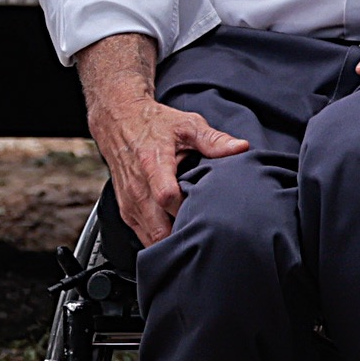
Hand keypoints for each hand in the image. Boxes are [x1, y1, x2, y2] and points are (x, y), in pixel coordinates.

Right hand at [90, 91, 244, 246]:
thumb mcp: (187, 124)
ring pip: (150, 237)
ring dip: (172, 239)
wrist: (118, 121)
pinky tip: (178, 230)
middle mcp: (137, 187)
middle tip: (207, 232)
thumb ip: (213, 140)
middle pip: (158, 227)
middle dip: (183, 234)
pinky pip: (142, 234)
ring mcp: (129, 201)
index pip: (167, 196)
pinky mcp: (125, 210)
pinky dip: (159, 237)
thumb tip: (241, 147)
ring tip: (195, 233)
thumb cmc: (154, 123)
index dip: (188, 208)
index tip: (207, 209)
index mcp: (153, 164)